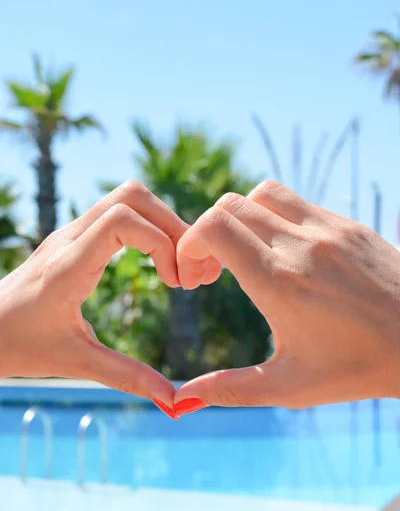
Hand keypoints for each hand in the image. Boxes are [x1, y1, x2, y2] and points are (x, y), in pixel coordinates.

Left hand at [0, 181, 192, 415]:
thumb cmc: (20, 346)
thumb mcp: (75, 362)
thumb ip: (126, 377)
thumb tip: (174, 400)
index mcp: (68, 266)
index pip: (123, 220)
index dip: (161, 242)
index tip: (175, 283)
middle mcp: (69, 238)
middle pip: (131, 195)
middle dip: (170, 224)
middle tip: (185, 267)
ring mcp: (71, 231)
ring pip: (127, 196)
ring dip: (160, 221)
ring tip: (175, 263)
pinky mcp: (74, 234)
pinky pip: (118, 209)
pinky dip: (147, 225)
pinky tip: (155, 259)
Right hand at [174, 180, 399, 411]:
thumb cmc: (358, 368)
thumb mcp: (290, 385)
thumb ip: (230, 389)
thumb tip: (181, 401)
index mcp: (279, 283)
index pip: (215, 227)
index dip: (190, 242)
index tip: (194, 272)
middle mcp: (301, 246)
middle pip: (230, 206)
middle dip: (209, 232)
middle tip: (215, 268)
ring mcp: (328, 229)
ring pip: (263, 194)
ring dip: (243, 217)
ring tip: (249, 252)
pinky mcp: (348, 225)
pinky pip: (298, 204)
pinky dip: (276, 218)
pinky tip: (286, 252)